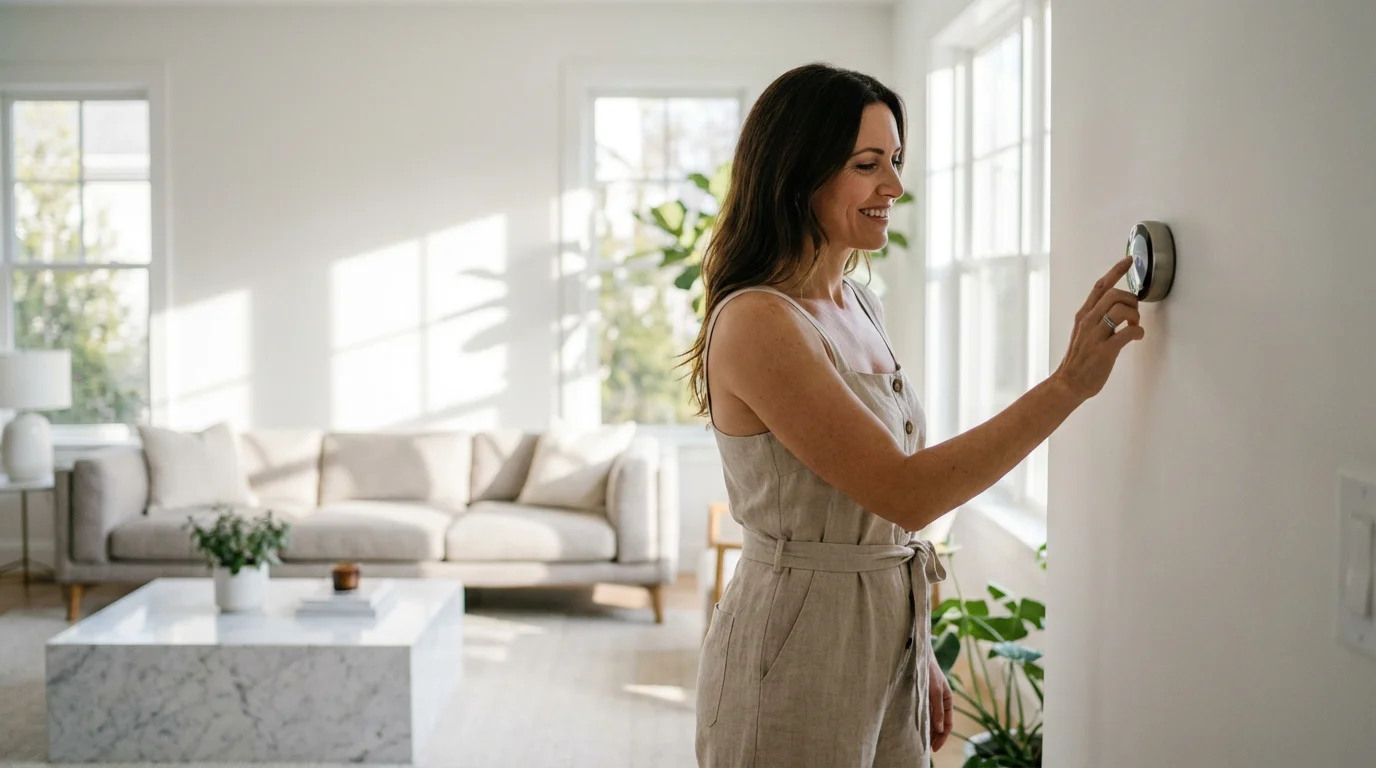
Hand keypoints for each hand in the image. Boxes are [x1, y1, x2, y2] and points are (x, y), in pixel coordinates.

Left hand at [928, 650, 953, 751]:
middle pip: (940, 724)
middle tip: (927, 749)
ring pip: (932, 720)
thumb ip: (936, 709)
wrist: (919, 655)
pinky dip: (923, 722)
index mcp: (948, 700)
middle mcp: (941, 701)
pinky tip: (917, 728)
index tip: (934, 748)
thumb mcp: (935, 691)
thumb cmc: (929, 671)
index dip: (942, 737)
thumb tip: (939, 729)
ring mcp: (931, 699)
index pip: (948, 724)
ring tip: (922, 742)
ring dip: (929, 730)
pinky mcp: (922, 696)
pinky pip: (924, 713)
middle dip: (935, 737)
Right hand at [1051, 256, 1145, 400]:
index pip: (1100, 286)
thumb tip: (1119, 309)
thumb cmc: (1079, 360)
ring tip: (1134, 327)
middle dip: (1131, 300)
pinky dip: (1138, 332)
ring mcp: (1095, 335)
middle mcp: (1087, 321)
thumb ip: (1098, 318)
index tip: (1129, 260)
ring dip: (1135, 316)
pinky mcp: (1104, 350)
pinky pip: (1128, 333)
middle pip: (1114, 294)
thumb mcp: (1084, 332)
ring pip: (1121, 310)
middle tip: (1134, 314)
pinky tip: (1136, 337)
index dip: (1116, 271)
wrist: (1068, 383)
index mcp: (1083, 315)